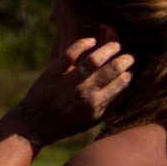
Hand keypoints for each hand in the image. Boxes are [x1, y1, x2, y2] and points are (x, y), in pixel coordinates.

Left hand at [12, 35, 133, 145]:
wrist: (34, 124)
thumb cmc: (66, 123)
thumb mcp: (92, 120)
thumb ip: (111, 105)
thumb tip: (129, 86)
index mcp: (96, 105)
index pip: (123, 82)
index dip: (131, 72)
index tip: (132, 67)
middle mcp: (84, 93)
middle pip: (113, 69)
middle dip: (126, 59)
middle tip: (129, 55)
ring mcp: (68, 82)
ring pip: (94, 60)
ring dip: (109, 48)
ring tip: (115, 45)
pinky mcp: (52, 73)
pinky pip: (69, 54)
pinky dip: (83, 44)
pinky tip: (92, 40)